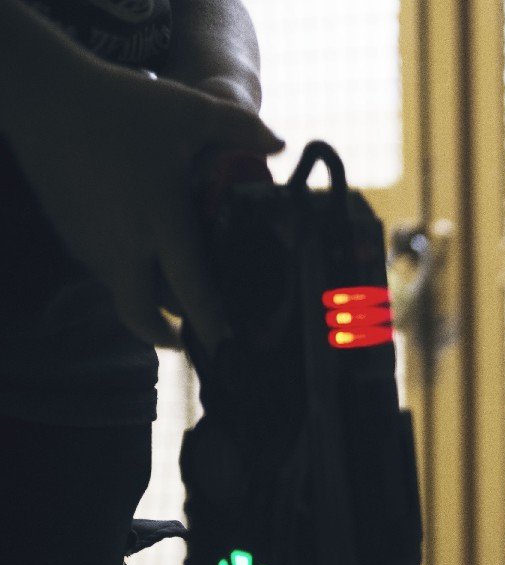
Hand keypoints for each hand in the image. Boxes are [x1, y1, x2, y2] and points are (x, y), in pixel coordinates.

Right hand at [6, 52, 281, 348]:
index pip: (193, 292)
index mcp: (162, 224)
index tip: (229, 346)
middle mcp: (124, 245)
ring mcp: (91, 243)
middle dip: (166, 335)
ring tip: (173, 296)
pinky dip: (126, 274)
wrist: (43, 95)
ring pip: (123, 292)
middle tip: (188, 338)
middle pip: (142, 315)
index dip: (212, 326)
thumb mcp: (191, 110)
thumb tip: (279, 144)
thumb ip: (240, 128)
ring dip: (146, 300)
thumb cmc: (121, 104)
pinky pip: (104, 270)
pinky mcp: (69, 233)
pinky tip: (143, 257)